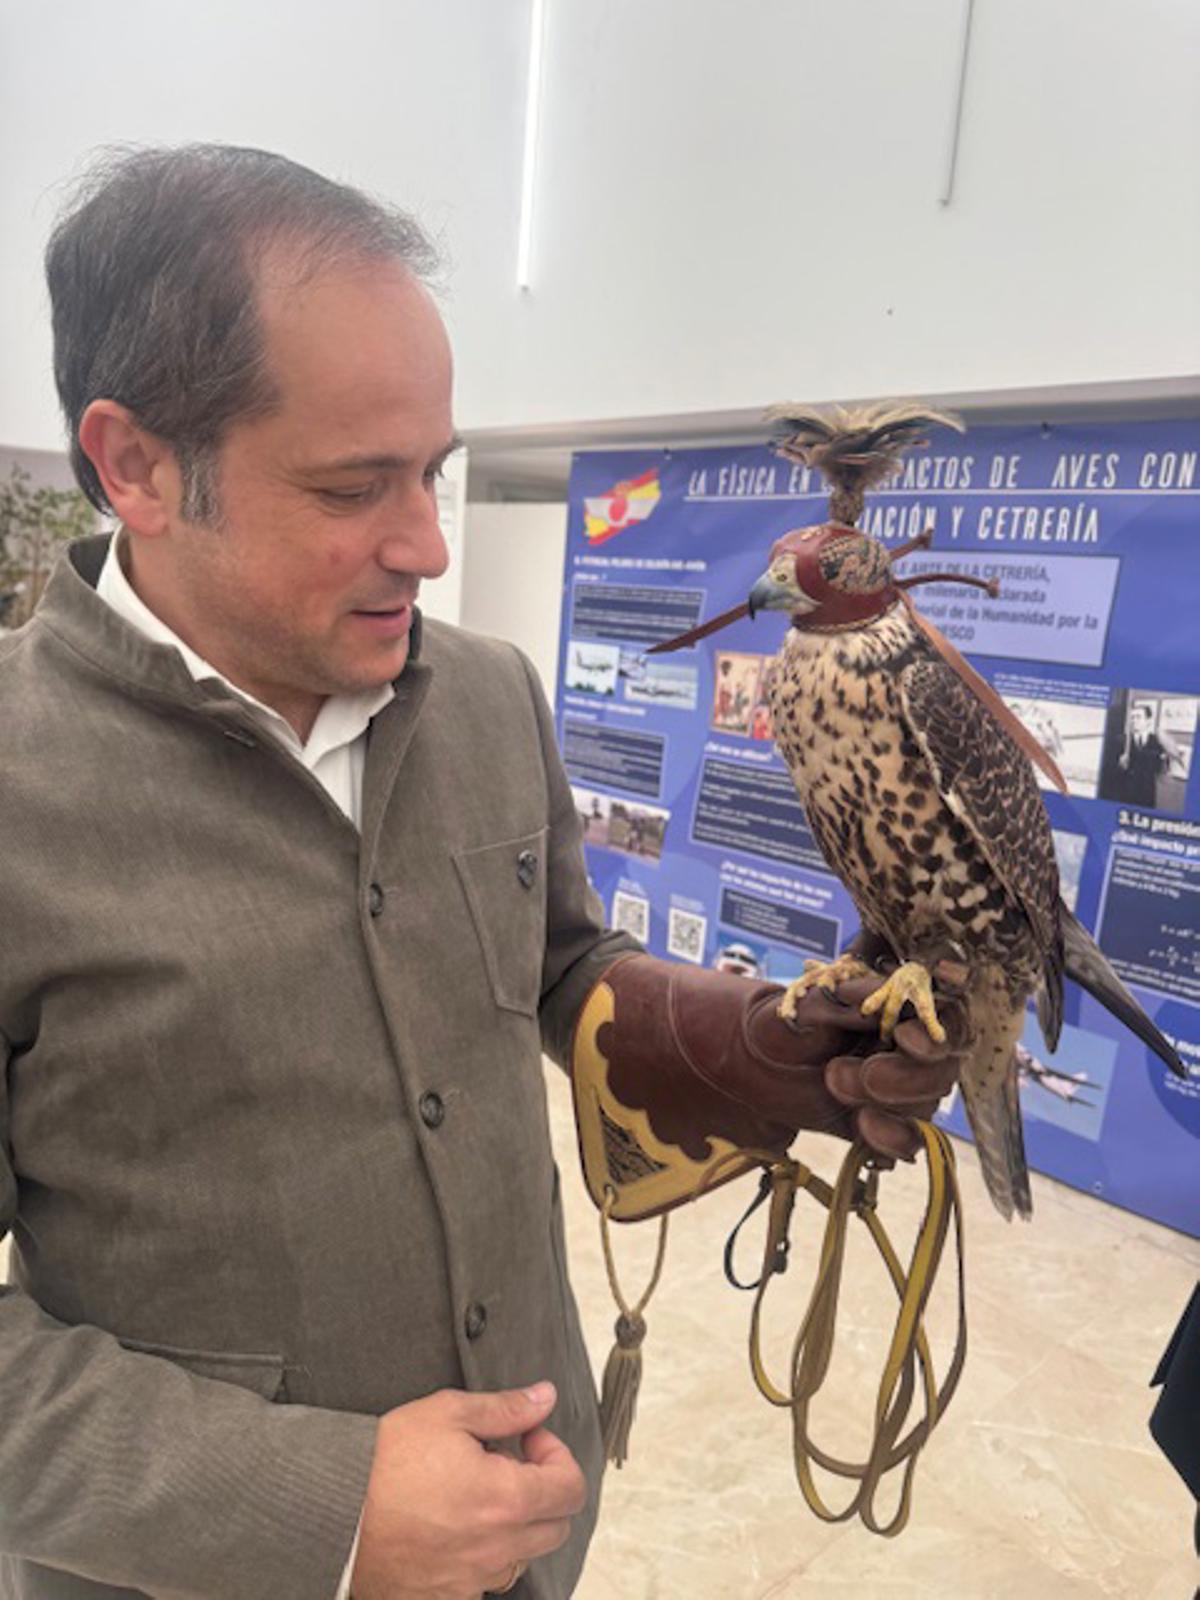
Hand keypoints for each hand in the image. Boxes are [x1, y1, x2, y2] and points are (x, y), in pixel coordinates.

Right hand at [350, 1382, 586, 1599]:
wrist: (332, 1512)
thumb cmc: (384, 1463)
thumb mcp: (447, 1413)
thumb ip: (505, 1408)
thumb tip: (544, 1398)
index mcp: (506, 1499)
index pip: (571, 1488)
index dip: (557, 1455)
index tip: (527, 1439)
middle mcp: (498, 1548)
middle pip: (557, 1527)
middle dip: (543, 1491)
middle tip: (508, 1465)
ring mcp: (473, 1580)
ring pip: (523, 1557)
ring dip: (516, 1526)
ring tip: (478, 1496)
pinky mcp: (448, 1598)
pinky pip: (486, 1583)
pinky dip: (484, 1557)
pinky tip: (456, 1530)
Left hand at [591, 953, 967, 1169]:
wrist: (728, 1061)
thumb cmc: (763, 1020)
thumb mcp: (801, 1007)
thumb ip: (844, 1002)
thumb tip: (875, 993)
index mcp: (891, 1002)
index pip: (946, 1013)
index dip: (939, 1028)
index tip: (908, 1037)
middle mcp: (900, 1041)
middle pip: (942, 1066)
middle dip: (905, 1076)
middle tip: (848, 1074)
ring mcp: (891, 1083)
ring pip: (925, 1103)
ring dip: (891, 1105)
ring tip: (837, 1089)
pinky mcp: (874, 1120)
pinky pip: (904, 1139)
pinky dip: (890, 1140)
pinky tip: (864, 1134)